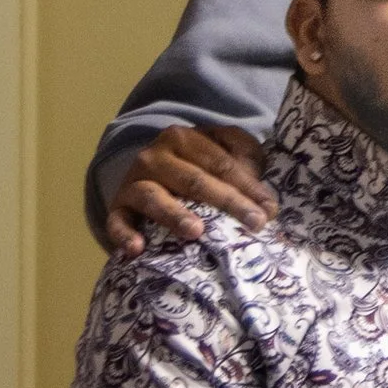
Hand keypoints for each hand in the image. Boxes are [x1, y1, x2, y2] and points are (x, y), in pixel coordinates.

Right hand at [103, 124, 275, 256]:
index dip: (248, 186)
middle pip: (194, 180)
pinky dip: (124, 234)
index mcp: (183, 138)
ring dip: (174, 214)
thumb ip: (246, 164)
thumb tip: (266, 201)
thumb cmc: (199, 167)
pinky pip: (117, 221)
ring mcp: (133, 181)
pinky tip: (137, 249)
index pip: (220, 164)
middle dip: (227, 202)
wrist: (151, 174)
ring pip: (153, 196)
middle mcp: (154, 156)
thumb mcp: (225, 154)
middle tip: (254, 223)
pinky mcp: (117, 207)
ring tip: (196, 231)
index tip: (270, 209)